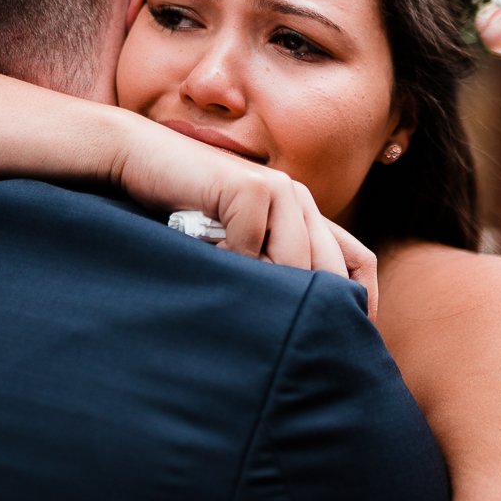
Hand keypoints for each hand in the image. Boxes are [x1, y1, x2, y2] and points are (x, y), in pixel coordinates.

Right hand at [111, 114, 378, 316]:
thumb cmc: (179, 210)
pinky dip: (228, 261)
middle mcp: (298, 199)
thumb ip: (266, 270)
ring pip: (293, 262)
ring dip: (262, 285)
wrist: (138, 158)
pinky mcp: (250, 187)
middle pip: (328, 269)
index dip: (362, 302)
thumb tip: (297, 332)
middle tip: (286, 341)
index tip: (343, 342)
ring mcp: (278, 189)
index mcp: (303, 214)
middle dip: (310, 306)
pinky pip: (251, 246)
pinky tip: (205, 257)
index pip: (357, 260)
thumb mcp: (234, 247)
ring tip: (232, 292)